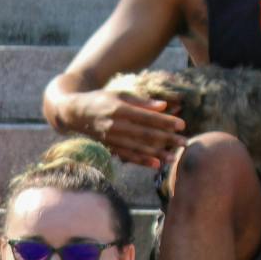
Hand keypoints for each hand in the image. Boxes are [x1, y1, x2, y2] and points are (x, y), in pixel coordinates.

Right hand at [70, 89, 184, 169]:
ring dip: (157, 154)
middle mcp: (116, 125)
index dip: (165, 122)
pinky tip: (155, 164)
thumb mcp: (120, 94)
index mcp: (120, 109)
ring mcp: (112, 138)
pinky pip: (128, 156)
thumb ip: (141, 101)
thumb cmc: (101, 99)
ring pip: (138, 148)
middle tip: (184, 143)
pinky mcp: (109, 147)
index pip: (147, 117)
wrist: (75, 113)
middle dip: (167, 139)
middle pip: (146, 134)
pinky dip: (142, 161)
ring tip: (174, 158)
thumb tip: (163, 106)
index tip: (181, 125)